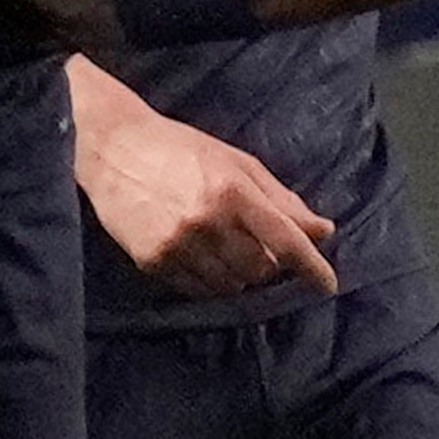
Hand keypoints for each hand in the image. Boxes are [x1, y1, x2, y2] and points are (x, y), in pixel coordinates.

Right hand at [77, 94, 336, 298]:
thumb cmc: (181, 149)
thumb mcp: (237, 163)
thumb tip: (322, 230)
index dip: (311, 267)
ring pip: (230, 286)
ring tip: (222, 245)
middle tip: (253, 243)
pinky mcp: (153, 261)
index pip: (285, 241)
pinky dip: (209, 281)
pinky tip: (199, 255)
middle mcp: (207, 222)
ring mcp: (178, 245)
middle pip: (260, 270)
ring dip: (238, 275)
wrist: (112, 148)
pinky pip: (197, 290)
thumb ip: (281, 199)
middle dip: (267, 264)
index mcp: (233, 191)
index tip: (326, 285)